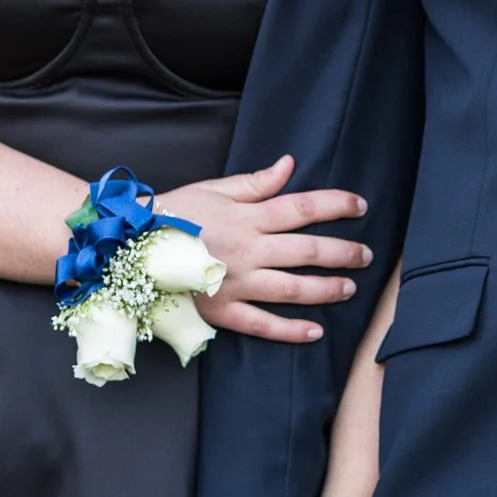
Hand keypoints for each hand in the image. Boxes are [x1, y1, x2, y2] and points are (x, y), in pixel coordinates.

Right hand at [159, 154, 370, 342]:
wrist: (130, 247)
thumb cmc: (173, 213)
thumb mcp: (213, 189)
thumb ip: (256, 182)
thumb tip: (290, 165)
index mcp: (247, 216)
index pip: (302, 207)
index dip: (335, 205)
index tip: (361, 205)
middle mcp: (248, 250)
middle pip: (307, 250)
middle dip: (343, 252)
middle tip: (367, 255)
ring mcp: (236, 282)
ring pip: (292, 288)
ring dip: (326, 289)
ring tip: (350, 288)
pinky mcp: (222, 311)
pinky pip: (262, 324)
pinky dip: (290, 330)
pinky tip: (315, 331)